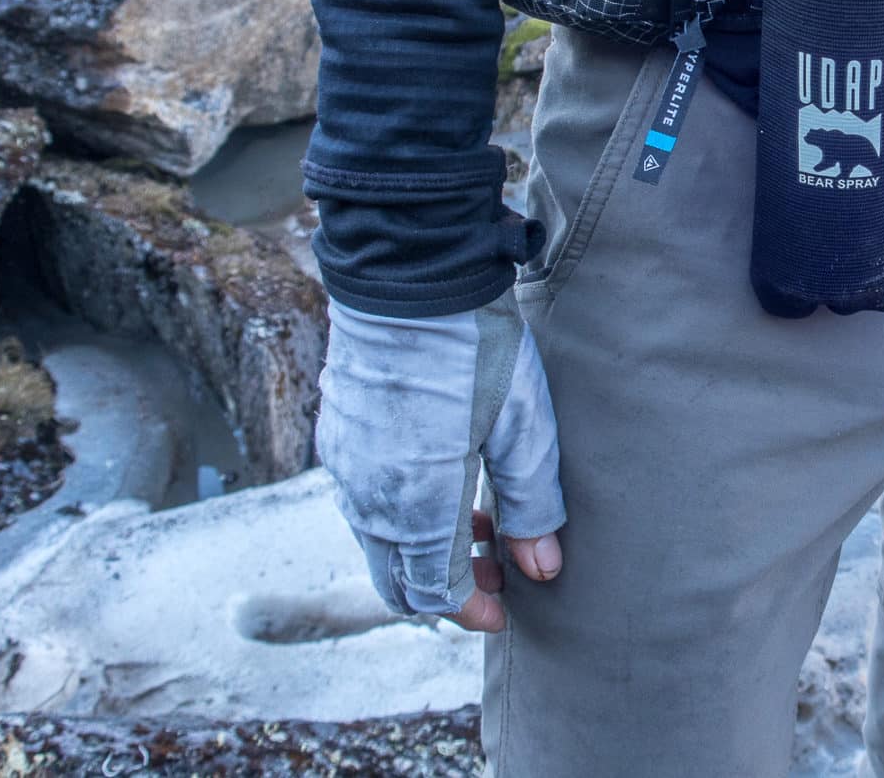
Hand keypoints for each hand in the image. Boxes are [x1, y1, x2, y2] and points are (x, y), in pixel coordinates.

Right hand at [316, 290, 566, 631]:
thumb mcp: (523, 425)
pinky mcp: (339, 435)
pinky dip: (404, 514)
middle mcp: (368, 496)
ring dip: (426, 550)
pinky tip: (447, 483)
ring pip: (380, 540)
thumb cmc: (474, 346)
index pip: (432, 592)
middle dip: (447, 590)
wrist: (408, 273)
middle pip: (397, 578)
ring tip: (484, 525)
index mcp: (414, 503)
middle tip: (499, 576)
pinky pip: (366, 501)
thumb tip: (543, 569)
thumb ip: (533, 502)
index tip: (508, 609)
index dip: (471, 611)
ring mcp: (346, 465)